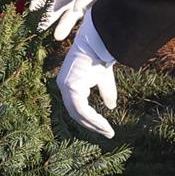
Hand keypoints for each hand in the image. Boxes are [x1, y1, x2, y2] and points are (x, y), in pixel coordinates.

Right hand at [31, 0, 142, 39]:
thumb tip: (77, 8)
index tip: (32, 7)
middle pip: (60, 5)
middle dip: (49, 15)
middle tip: (37, 26)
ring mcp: (86, 2)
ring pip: (70, 14)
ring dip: (64, 25)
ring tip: (57, 36)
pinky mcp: (95, 10)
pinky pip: (83, 20)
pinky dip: (78, 27)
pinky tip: (73, 35)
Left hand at [57, 8, 117, 137]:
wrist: (98, 41)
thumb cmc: (99, 54)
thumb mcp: (103, 78)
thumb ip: (105, 91)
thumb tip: (111, 106)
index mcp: (69, 83)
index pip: (77, 106)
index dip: (90, 118)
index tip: (104, 127)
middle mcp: (63, 86)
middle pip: (76, 113)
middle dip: (92, 125)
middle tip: (107, 133)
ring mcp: (65, 87)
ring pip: (79, 114)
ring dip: (94, 124)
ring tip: (108, 131)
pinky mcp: (71, 87)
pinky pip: (82, 109)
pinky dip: (93, 119)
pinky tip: (104, 124)